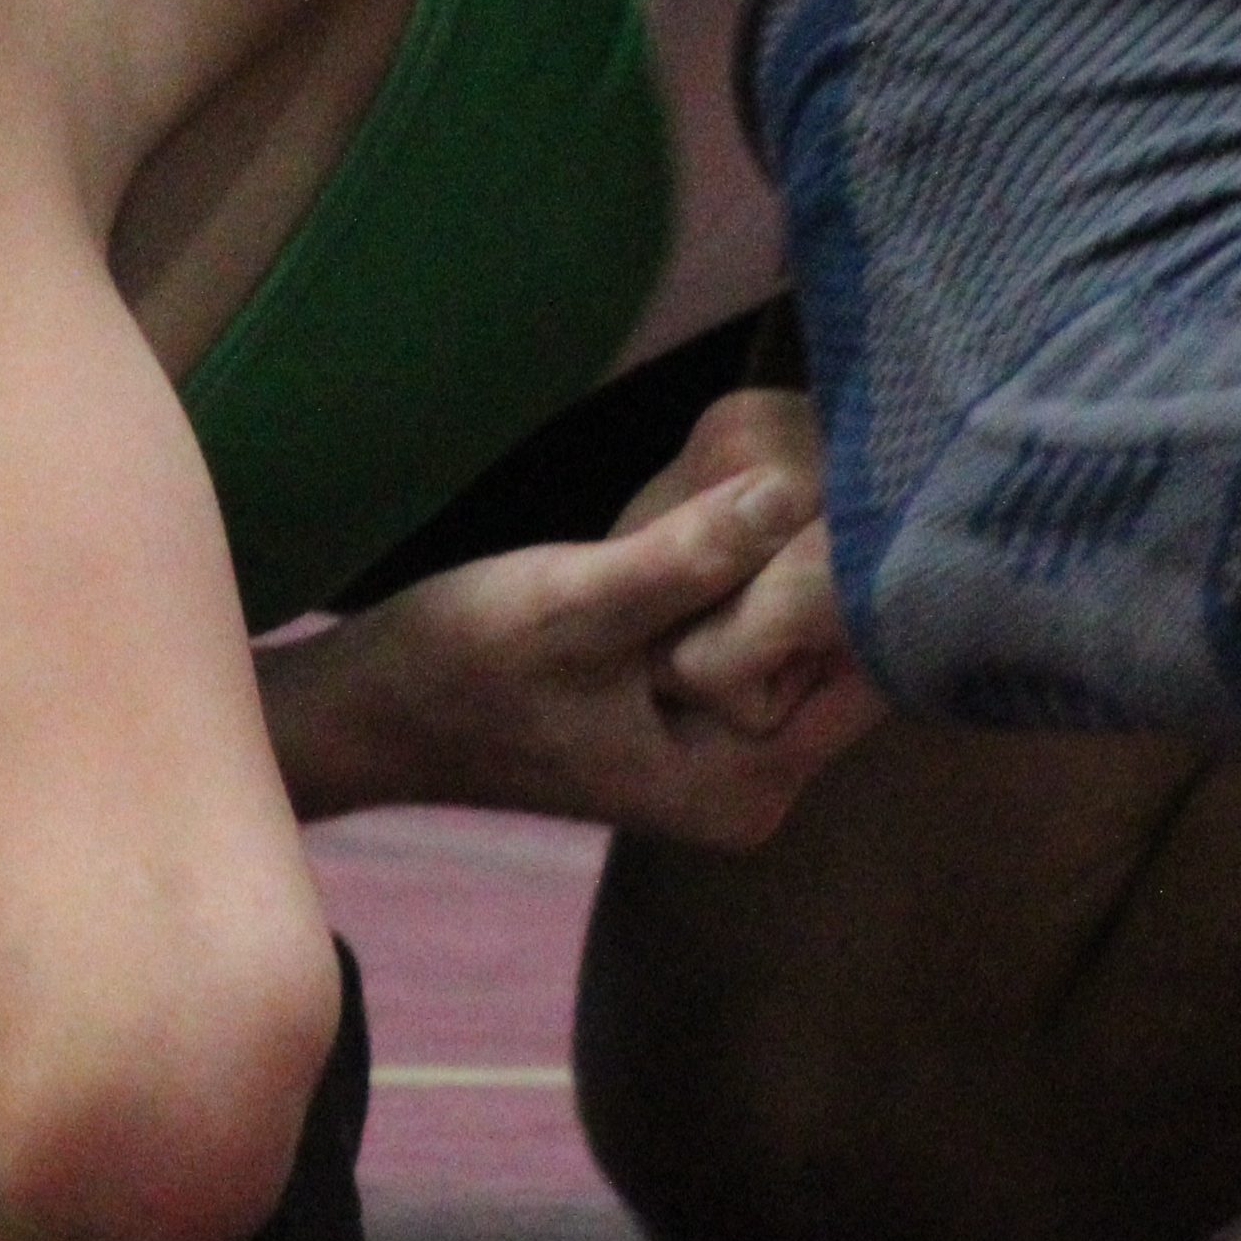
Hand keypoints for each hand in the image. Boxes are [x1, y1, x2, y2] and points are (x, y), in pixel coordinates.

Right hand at [269, 385, 876, 846]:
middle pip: (847, 652)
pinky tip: (740, 508)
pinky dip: (754, 572)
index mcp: (743, 786)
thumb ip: (690, 558)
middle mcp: (754, 785)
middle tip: (828, 454)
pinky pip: (759, 629)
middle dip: (834, 558)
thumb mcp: (576, 603)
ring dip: (794, 556)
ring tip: (790, 468)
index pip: (870, 668)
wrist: (369, 712)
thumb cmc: (462, 666)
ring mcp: (724, 751)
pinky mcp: (693, 709)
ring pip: (804, 633)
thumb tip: (799, 489)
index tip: (865, 479)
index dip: (871, 573)